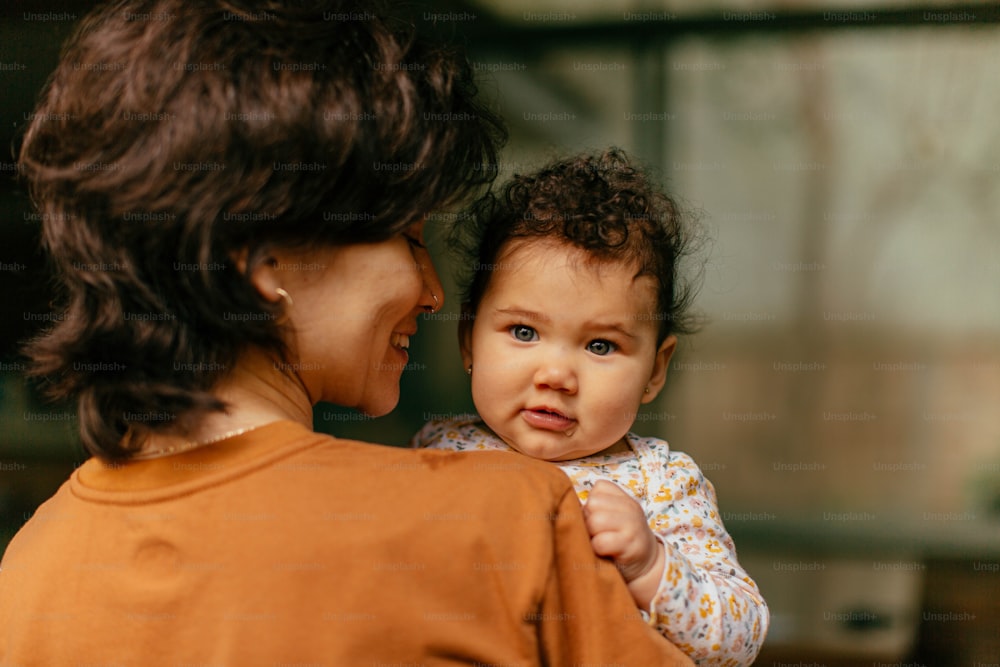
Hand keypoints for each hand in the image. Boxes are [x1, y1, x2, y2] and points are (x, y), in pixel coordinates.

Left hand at [583, 480, 663, 607]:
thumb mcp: (611, 517)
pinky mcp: (630, 545)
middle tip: (595, 534)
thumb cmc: (618, 540)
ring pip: (595, 521)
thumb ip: (594, 508)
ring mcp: (633, 525)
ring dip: (591, 535)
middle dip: (588, 520)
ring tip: (598, 543)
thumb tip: (562, 506)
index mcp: (624, 498)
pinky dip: (597, 549)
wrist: (645, 566)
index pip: (598, 489)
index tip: (597, 520)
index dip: (591, 506)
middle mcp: (631, 508)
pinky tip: (603, 553)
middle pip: (593, 505)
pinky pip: (601, 542)